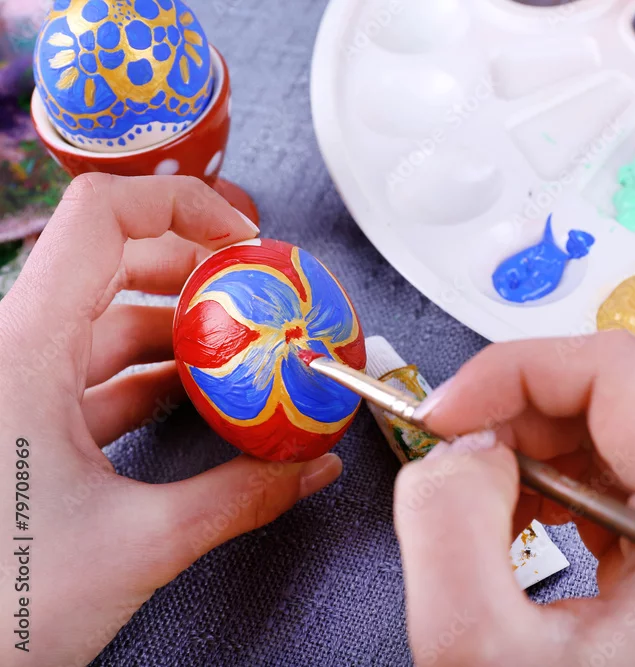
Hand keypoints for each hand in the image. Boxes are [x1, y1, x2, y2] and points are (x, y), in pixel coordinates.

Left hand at [0, 174, 344, 665]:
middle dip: (197, 268)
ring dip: (181, 330)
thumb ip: (243, 497)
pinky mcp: (23, 425)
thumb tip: (311, 468)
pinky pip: (96, 376)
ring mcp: (15, 389)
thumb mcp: (139, 544)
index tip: (246, 240)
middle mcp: (11, 354)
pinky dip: (154, 378)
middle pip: (111, 261)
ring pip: (105, 323)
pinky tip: (203, 399)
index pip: (102, 218)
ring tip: (245, 349)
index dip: (183, 205)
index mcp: (23, 352)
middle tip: (260, 290)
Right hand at [394, 332, 634, 665]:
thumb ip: (448, 522)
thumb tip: (459, 444)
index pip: (615, 376)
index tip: (442, 414)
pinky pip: (608, 484)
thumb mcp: (476, 652)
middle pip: (612, 402)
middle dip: (510, 416)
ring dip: (522, 454)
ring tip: (472, 508)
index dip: (513, 372)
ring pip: (605, 438)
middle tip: (443, 459)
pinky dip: (543, 488)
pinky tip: (508, 526)